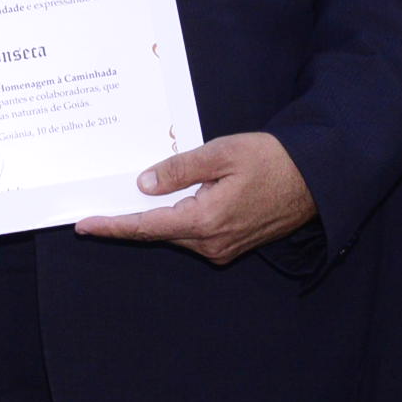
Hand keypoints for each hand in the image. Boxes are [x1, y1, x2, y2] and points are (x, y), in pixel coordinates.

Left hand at [75, 132, 316, 265]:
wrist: (316, 180)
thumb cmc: (273, 161)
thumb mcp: (222, 153)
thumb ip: (180, 169)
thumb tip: (144, 184)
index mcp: (205, 221)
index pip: (147, 226)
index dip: (113, 226)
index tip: (85, 225)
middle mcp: (211, 243)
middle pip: (159, 232)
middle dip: (130, 219)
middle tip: (102, 202)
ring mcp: (223, 248)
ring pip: (176, 232)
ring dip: (157, 217)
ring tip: (137, 194)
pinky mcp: (232, 245)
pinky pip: (194, 233)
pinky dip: (179, 218)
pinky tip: (173, 200)